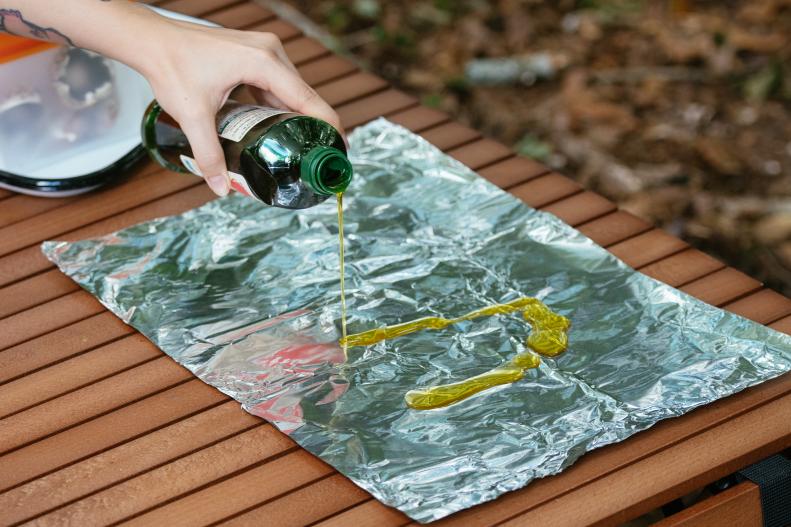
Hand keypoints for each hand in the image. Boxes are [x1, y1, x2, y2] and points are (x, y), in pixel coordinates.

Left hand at [140, 18, 342, 195]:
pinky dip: (281, 107)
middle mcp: (271, 52)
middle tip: (318, 161)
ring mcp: (265, 51)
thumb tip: (221, 188)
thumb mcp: (192, 116)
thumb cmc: (171, 66)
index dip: (329, 128)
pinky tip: (278, 130)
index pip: (309, 100)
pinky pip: (278, 85)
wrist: (152, 41)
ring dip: (297, 119)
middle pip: (304, 97)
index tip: (339, 152)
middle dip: (314, 129)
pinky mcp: (257, 55)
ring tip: (302, 149)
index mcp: (263, 62)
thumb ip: (209, 154)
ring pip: (292, 92)